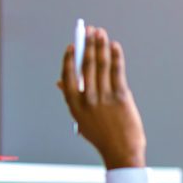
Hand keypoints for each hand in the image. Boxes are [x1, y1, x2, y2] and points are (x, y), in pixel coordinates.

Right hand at [58, 26, 146, 168]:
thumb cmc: (101, 135)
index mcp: (74, 105)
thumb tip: (60, 82)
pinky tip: (114, 46)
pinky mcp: (121, 96)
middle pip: (86, 65)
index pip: (68, 75)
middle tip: (89, 30)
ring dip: (101, 45)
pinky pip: (117, 71)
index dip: (69, 58)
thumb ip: (72, 99)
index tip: (72, 45)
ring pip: (101, 65)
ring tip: (101, 33)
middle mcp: (88, 99)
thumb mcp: (81, 119)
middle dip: (87, 44)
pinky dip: (115, 56)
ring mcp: (104, 97)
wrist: (121, 151)